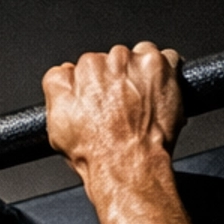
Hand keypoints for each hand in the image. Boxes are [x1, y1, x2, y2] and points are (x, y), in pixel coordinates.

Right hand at [42, 42, 182, 176]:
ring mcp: (141, 62)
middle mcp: (113, 60)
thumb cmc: (96, 151)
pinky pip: (167, 60)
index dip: (94, 86)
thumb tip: (62, 73)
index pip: (89, 64)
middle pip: (115, 60)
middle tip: (120, 108)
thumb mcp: (56, 122)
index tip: (98, 100)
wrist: (128, 166)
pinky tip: (156, 98)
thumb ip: (56, 86)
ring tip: (138, 105)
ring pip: (140, 57)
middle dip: (117, 79)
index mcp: (86, 68)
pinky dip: (164, 75)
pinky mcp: (164, 68)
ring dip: (139, 76)